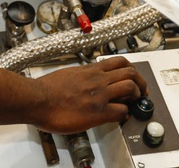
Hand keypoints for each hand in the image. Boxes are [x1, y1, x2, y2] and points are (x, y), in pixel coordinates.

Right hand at [31, 56, 147, 133]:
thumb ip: (79, 75)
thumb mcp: (66, 74)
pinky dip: (125, 114)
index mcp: (89, 70)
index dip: (129, 69)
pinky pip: (121, 110)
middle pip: (129, 71)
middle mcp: (97, 79)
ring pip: (130, 86)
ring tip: (136, 101)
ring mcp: (98, 94)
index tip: (131, 77)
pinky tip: (121, 117)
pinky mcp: (97, 111)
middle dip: (140, 80)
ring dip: (137, 94)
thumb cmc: (45, 89)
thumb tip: (82, 79)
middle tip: (142, 89)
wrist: (36, 99)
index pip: (117, 62)